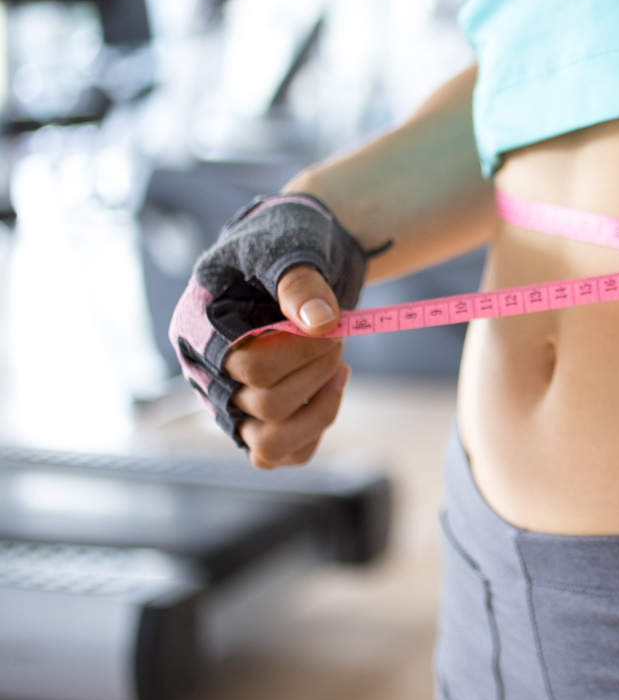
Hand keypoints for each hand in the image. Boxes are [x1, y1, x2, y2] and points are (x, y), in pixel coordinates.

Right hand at [222, 265, 348, 469]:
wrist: (303, 255)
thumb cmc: (287, 245)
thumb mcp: (291, 247)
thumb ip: (300, 282)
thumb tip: (320, 323)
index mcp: (197, 330)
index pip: (245, 366)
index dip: (298, 351)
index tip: (329, 324)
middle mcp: (207, 375)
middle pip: (263, 405)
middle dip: (317, 370)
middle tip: (338, 336)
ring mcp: (231, 403)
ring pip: (271, 444)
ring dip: (320, 408)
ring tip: (340, 368)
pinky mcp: (259, 421)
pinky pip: (287, 453)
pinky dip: (317, 426)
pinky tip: (333, 385)